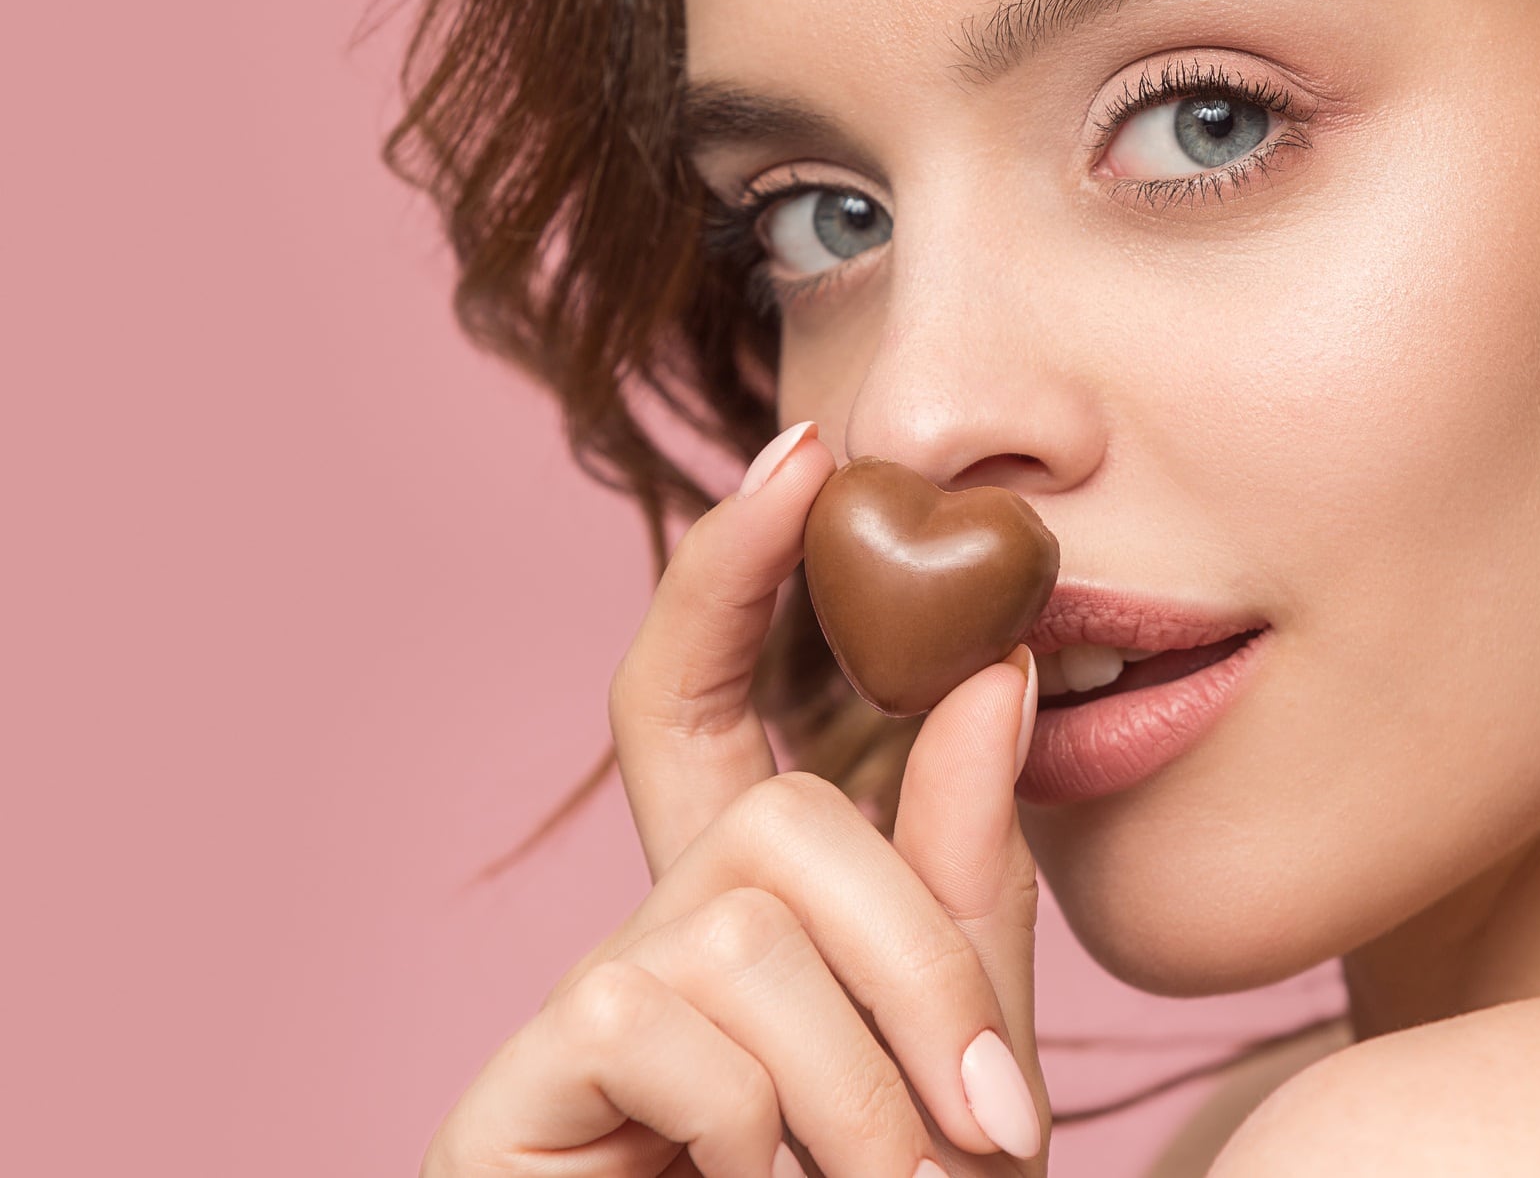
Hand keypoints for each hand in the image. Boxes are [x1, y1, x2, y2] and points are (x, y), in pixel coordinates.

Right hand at [422, 422, 1049, 1177]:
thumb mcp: (962, 1026)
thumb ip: (967, 857)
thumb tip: (1003, 662)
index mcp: (761, 899)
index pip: (715, 686)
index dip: (735, 561)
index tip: (806, 446)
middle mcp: (660, 922)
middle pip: (782, 818)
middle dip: (918, 960)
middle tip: (994, 1130)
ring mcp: (586, 1001)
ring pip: (749, 930)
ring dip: (865, 1090)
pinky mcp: (521, 1082)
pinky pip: (670, 1019)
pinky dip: (766, 1129)